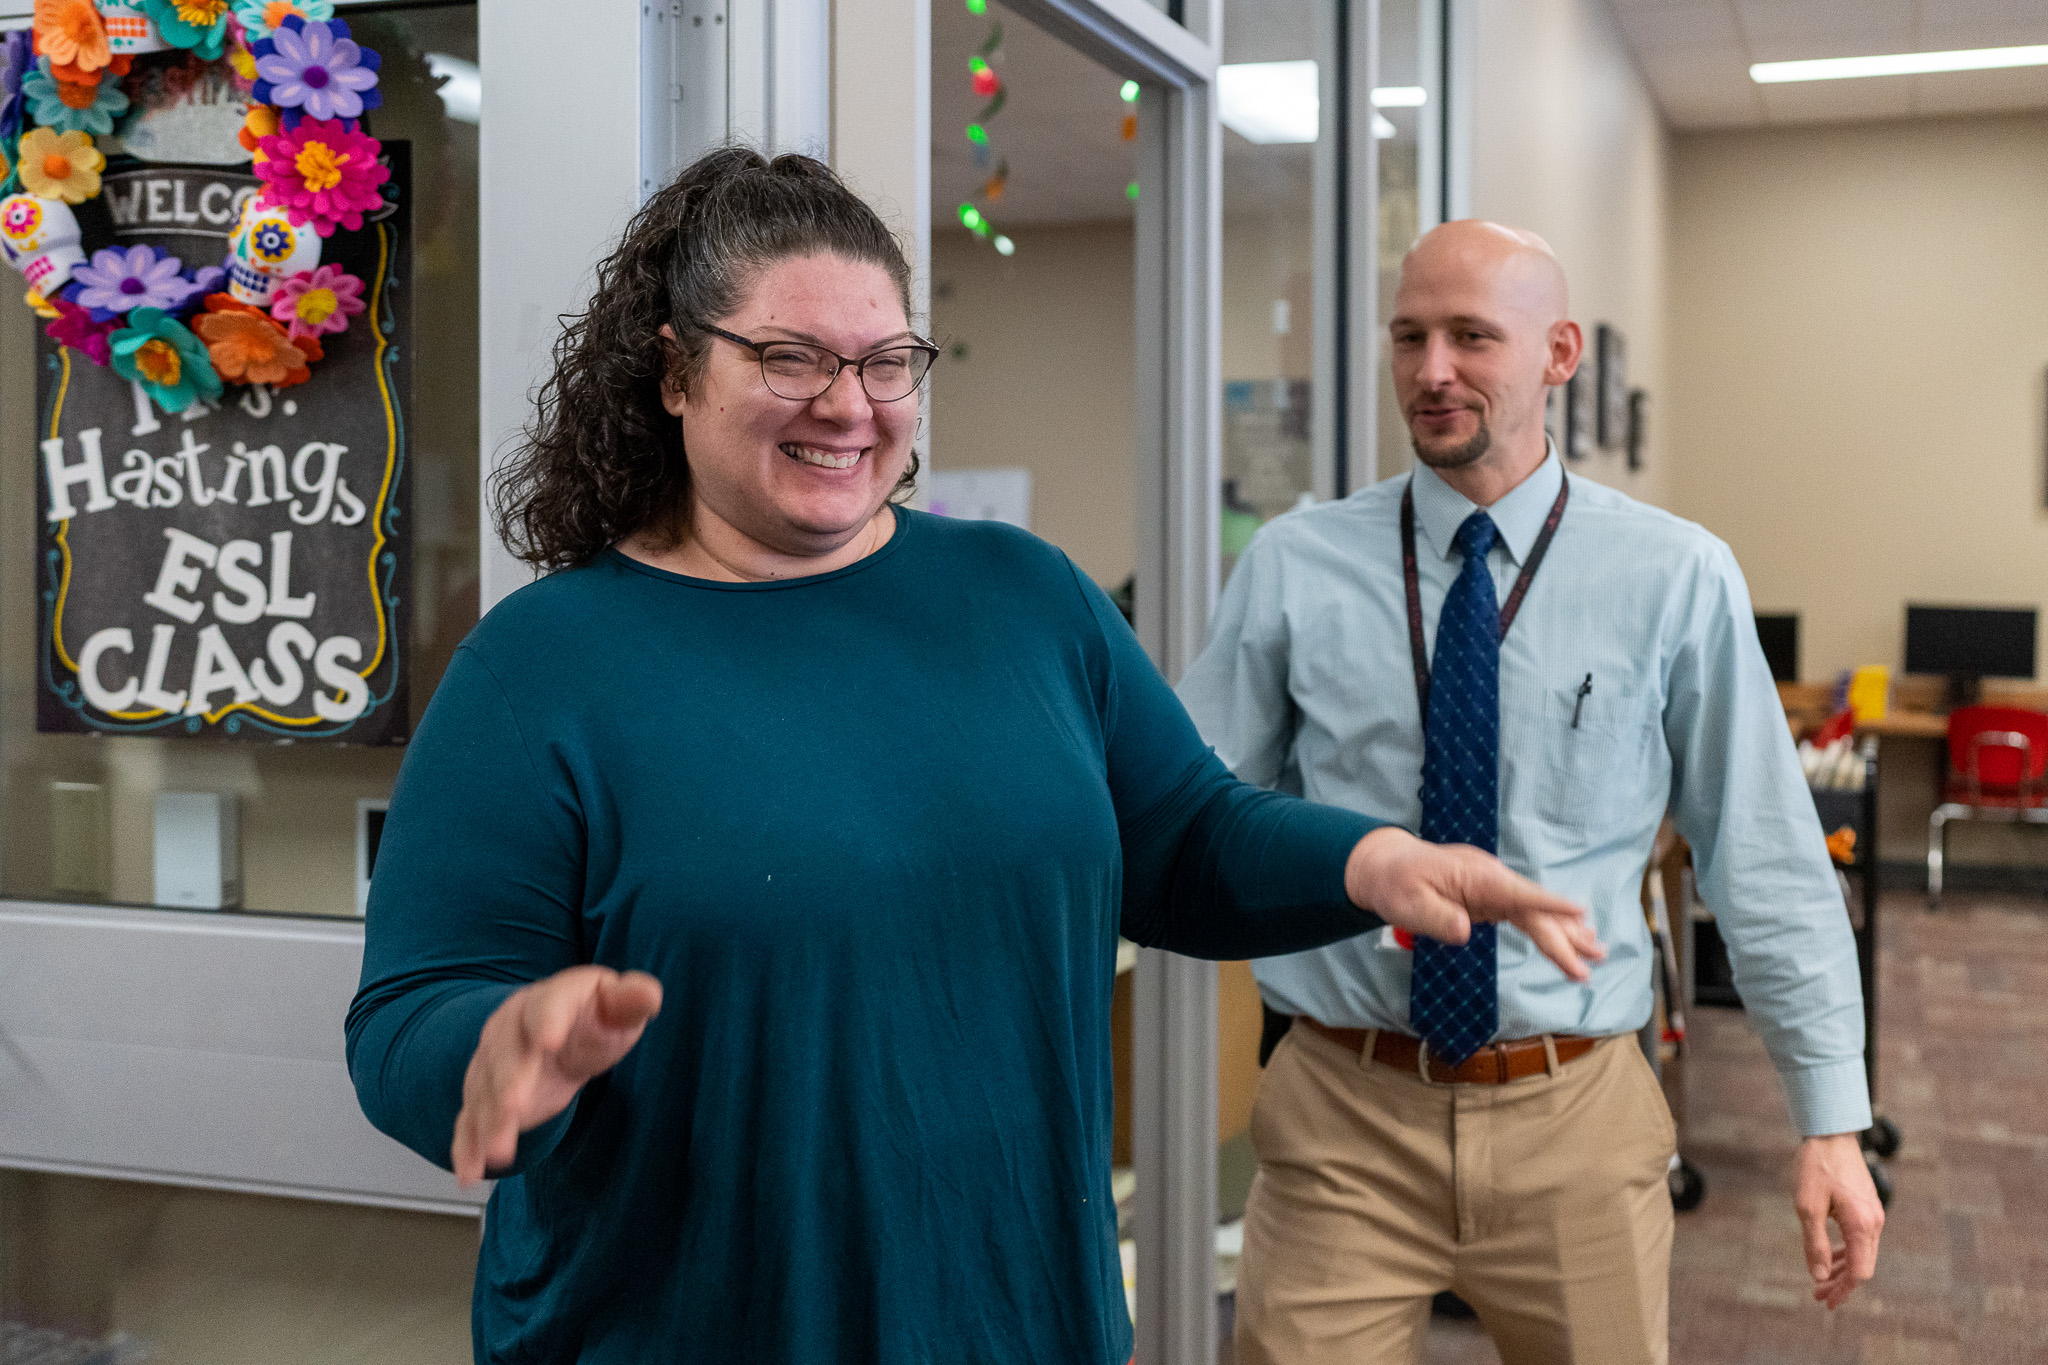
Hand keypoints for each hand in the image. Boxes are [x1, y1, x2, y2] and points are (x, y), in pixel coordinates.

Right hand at [450, 965, 663, 1184]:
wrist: (555, 1032)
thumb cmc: (591, 1019)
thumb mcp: (617, 1008)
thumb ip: (630, 1001)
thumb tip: (649, 995)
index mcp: (550, 998)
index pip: (547, 1005)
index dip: (548, 1021)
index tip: (548, 1040)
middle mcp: (511, 1027)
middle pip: (507, 1054)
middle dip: (509, 1083)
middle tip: (514, 1109)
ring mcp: (492, 1061)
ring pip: (485, 1091)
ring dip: (488, 1122)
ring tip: (496, 1153)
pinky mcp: (483, 1094)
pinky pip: (470, 1119)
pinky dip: (467, 1146)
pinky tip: (469, 1170)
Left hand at [1343, 826, 1604, 980]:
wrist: (1386, 866)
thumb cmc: (1395, 883)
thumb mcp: (1407, 904)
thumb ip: (1436, 919)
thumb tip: (1464, 933)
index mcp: (1477, 876)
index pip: (1520, 893)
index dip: (1549, 905)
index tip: (1580, 911)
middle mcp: (1493, 879)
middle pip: (1536, 911)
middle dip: (1565, 937)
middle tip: (1593, 962)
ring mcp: (1494, 888)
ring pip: (1537, 914)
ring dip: (1566, 934)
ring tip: (1598, 954)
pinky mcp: (1492, 898)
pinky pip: (1526, 916)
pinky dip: (1548, 930)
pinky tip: (1570, 941)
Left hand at [1794, 1132, 1884, 1308]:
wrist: (1831, 1134)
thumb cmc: (1816, 1167)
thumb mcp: (1807, 1207)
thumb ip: (1814, 1243)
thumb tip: (1819, 1276)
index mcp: (1862, 1225)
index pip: (1859, 1272)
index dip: (1842, 1290)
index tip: (1824, 1301)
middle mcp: (1874, 1223)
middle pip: (1862, 1265)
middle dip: (1840, 1283)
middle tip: (1817, 1296)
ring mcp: (1873, 1214)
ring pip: (1861, 1253)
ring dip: (1841, 1269)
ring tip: (1820, 1281)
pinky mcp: (1867, 1207)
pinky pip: (1859, 1238)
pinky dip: (1845, 1251)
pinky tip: (1829, 1257)